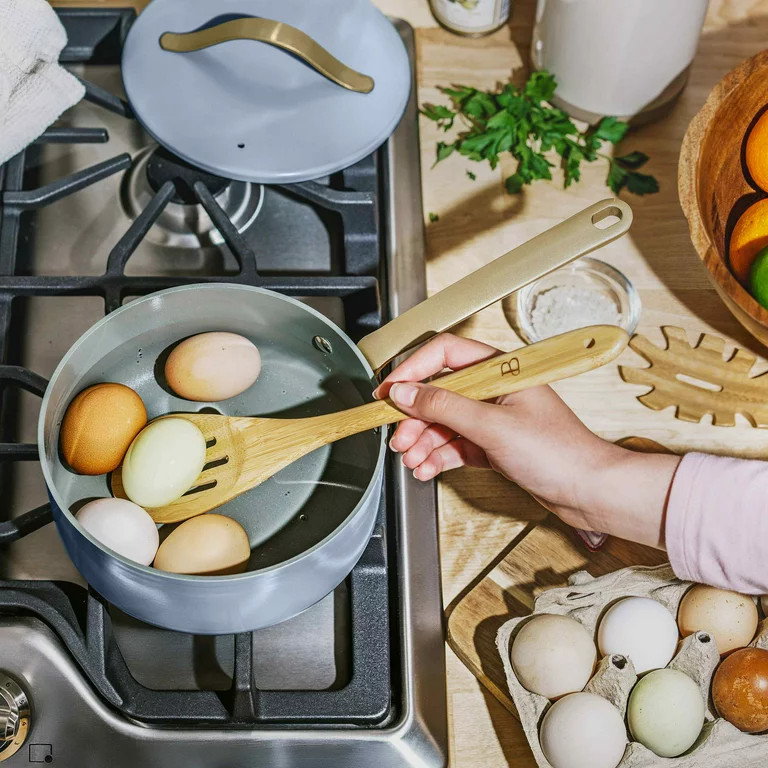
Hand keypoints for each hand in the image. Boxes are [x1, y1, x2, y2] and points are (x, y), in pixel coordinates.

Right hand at [373, 333, 621, 526]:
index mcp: (500, 369)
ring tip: (411, 458)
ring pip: (445, 421)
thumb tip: (406, 393)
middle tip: (398, 437)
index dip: (412, 371)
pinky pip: (455, 444)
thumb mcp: (492, 426)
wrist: (590, 491)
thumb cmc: (559, 453)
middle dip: (415, 417)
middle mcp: (495, 389)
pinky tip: (426, 467)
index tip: (389, 392)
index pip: (444, 355)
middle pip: (439, 392)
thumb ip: (445, 407)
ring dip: (423, 440)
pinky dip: (438, 455)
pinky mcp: (494, 444)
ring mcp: (494, 417)